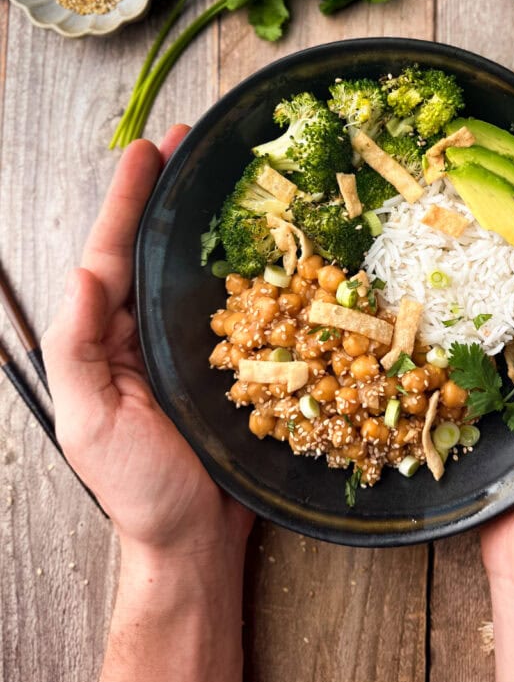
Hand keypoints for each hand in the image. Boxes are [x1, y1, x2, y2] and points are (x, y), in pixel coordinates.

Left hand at [42, 127, 253, 558]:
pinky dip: (248, 268)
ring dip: (207, 219)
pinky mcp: (231, 361)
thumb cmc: (138, 489)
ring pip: (193, 268)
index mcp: (107, 337)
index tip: (146, 149)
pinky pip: (238, 305)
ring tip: (225, 175)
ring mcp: (189, 344)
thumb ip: (78, 349)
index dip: (127, 198)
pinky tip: (267, 242)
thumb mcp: (90, 422)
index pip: (113, 252)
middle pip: (152, 247)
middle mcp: (145, 330)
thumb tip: (83, 274)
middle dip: (166, 192)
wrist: (195, 540)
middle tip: (190, 142)